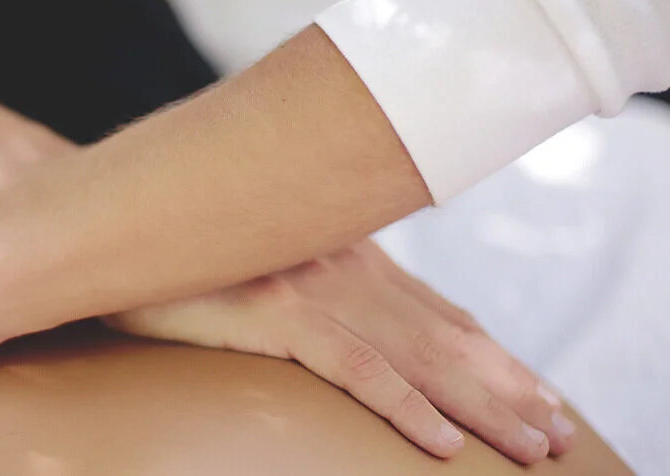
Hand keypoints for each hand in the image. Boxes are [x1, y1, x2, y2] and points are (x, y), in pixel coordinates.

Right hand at [104, 239, 574, 463]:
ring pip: (420, 355)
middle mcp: (345, 266)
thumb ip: (317, 288)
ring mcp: (313, 285)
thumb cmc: (183, 253)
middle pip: (447, 336)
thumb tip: (350, 325)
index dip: (496, 357)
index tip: (541, 392)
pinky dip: (405, 405)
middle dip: (509, 388)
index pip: (440, 313)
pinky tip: (441, 445)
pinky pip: (355, 366)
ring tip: (530, 447)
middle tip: (557, 434)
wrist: (112, 222)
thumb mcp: (264, 266)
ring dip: (481, 405)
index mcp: (349, 256)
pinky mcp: (275, 310)